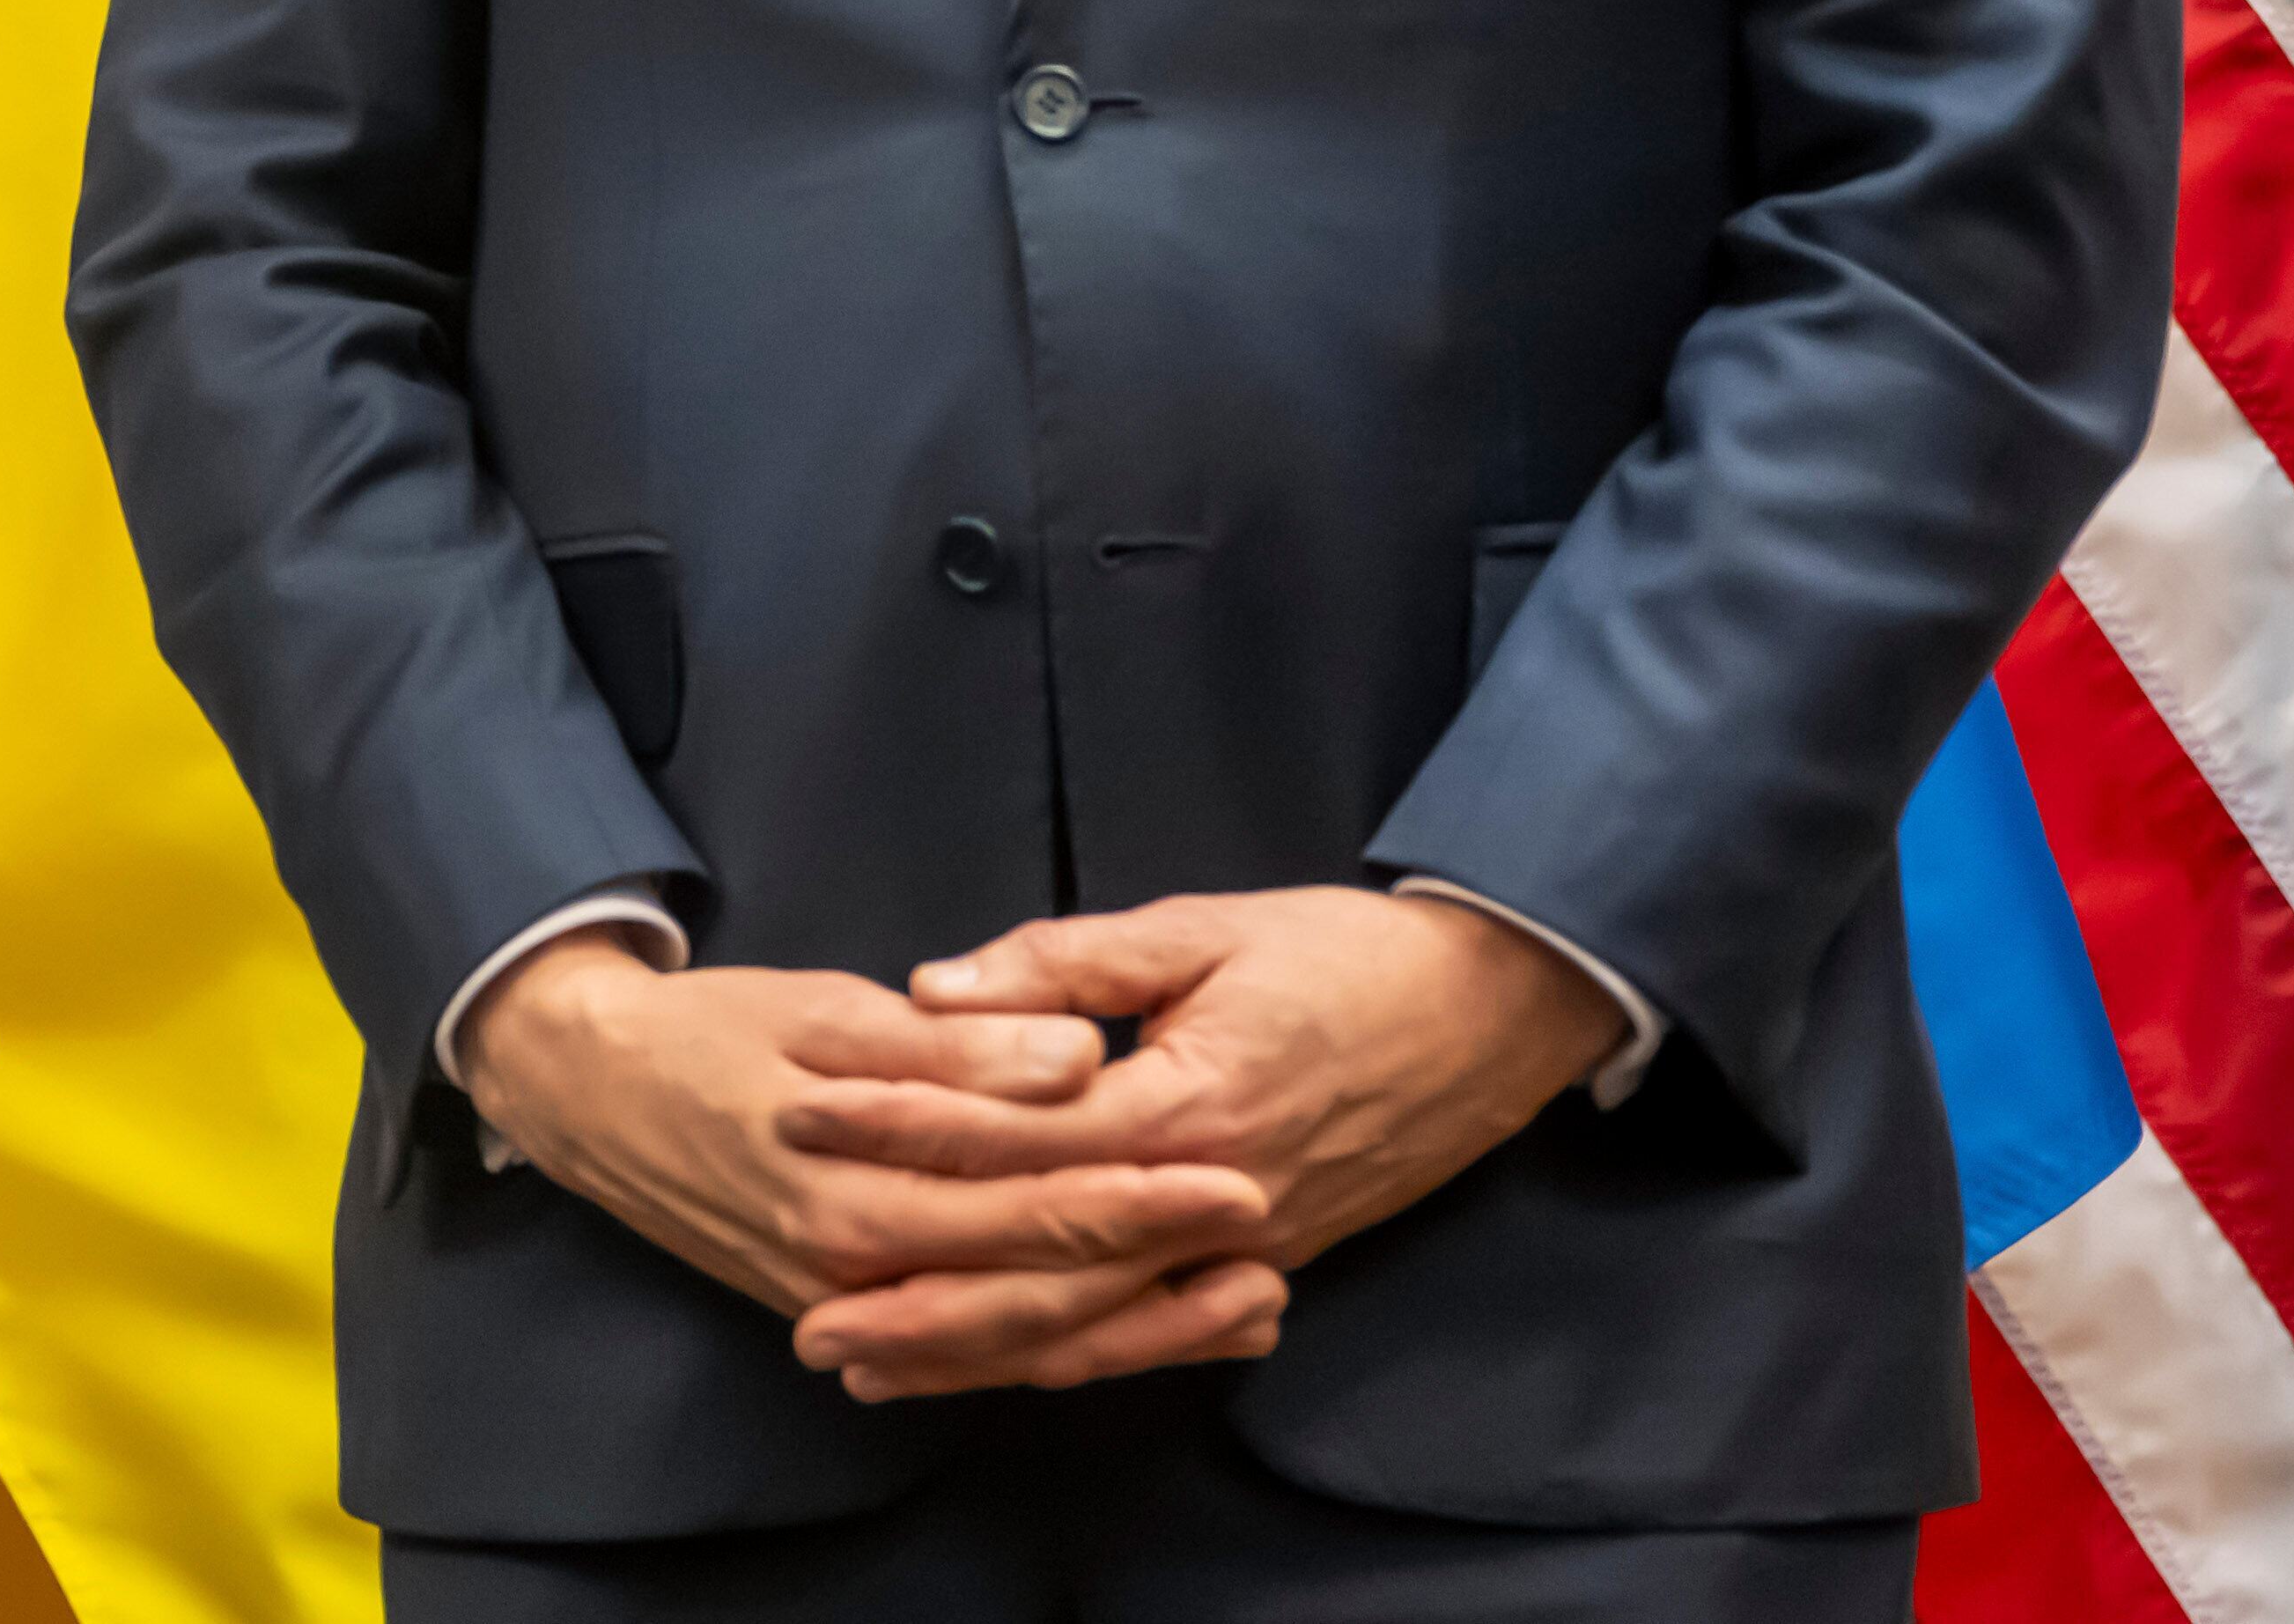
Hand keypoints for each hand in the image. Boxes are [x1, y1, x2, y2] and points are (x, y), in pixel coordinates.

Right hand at [461, 934, 1284, 1401]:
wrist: (593, 1094)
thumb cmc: (713, 1035)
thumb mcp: (824, 1012)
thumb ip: (951, 1049)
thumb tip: (1071, 1061)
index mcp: (857, 1190)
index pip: (1026, 1200)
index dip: (1137, 1191)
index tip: (1237, 1170)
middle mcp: (860, 1272)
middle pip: (1037, 1284)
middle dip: (1160, 1267)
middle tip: (1268, 1240)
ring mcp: (853, 1308)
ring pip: (1016, 1337)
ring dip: (1135, 1328)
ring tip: (1244, 1308)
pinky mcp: (851, 1314)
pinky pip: (974, 1350)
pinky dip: (1062, 1344)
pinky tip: (1136, 1331)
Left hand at [770, 887, 1621, 1368]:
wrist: (1493, 1012)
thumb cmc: (1345, 955)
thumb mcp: (1200, 928)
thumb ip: (1065, 963)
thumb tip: (936, 986)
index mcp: (1184, 1105)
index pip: (1010, 1133)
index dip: (898, 1130)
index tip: (801, 1122)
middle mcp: (1211, 1200)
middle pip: (1039, 1271)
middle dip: (917, 1296)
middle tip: (805, 1314)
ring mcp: (1244, 1246)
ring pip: (1090, 1325)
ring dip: (976, 1351)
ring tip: (869, 1363)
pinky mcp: (1267, 1262)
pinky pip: (1151, 1333)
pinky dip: (1070, 1357)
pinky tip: (1001, 1365)